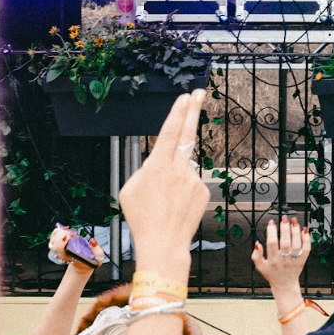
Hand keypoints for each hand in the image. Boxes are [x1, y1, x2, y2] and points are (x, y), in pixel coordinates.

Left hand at [49, 225, 104, 272]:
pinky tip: (66, 229)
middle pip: (55, 242)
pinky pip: (54, 235)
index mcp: (69, 257)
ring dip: (61, 232)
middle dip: (63, 235)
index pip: (59, 249)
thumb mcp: (97, 258)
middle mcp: (61, 253)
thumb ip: (97, 250)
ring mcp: (58, 249)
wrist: (82, 263)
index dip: (62, 241)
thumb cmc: (89, 260)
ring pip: (53, 239)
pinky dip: (59, 230)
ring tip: (71, 231)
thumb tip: (92, 241)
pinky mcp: (58, 244)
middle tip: (73, 233)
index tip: (70, 236)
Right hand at [117, 91, 208, 276]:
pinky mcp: (204, 190)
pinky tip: (176, 206)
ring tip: (165, 201)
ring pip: (183, 168)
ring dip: (175, 178)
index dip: (178, 113)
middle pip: (188, 133)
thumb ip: (145, 168)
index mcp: (158, 165)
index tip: (185, 97)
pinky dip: (183, 191)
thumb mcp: (129, 189)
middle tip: (199, 92)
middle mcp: (179, 168)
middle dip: (193, 110)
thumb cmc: (141, 217)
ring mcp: (194, 178)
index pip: (170, 132)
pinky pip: (191, 183)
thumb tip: (160, 160)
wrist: (164, 243)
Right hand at [252, 216, 307, 293]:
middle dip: (285, 228)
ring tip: (294, 220)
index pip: (272, 243)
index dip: (271, 231)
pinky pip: (306, 248)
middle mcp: (284, 259)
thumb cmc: (272, 274)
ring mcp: (294, 259)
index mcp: (273, 260)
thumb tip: (257, 243)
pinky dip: (306, 239)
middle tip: (284, 218)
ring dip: (295, 231)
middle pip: (285, 241)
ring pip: (296, 243)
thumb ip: (256, 255)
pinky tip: (304, 230)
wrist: (285, 285)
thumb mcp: (260, 267)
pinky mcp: (303, 260)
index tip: (271, 222)